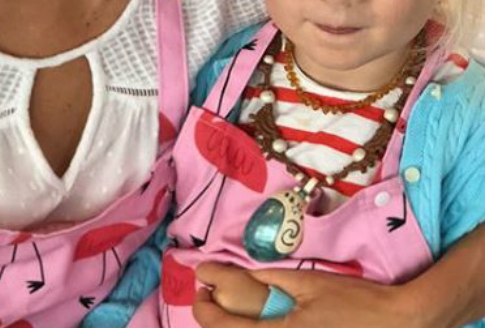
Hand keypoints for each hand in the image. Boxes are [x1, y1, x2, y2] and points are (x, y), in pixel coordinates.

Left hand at [193, 265, 424, 327]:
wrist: (399, 323)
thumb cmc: (353, 302)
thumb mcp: (309, 285)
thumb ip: (270, 282)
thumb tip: (237, 276)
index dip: (205, 310)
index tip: (200, 291)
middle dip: (215, 322)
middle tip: (208, 301)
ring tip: (230, 314)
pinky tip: (258, 323)